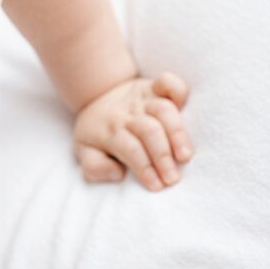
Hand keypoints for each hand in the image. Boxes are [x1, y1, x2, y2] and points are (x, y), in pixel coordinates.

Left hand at [72, 72, 191, 190]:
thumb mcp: (84, 151)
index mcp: (110, 131)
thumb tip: (118, 174)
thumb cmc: (96, 132)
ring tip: (185, 155)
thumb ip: (95, 167)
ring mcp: (143, 98)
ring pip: (164, 110)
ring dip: (177, 133)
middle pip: (150, 131)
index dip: (145, 168)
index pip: (131, 150)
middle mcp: (128, 113)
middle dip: (162, 156)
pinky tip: (185, 107)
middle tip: (173, 178)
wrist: (97, 96)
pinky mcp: (155, 87)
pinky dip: (179, 90)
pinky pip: (169, 82)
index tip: (157, 186)